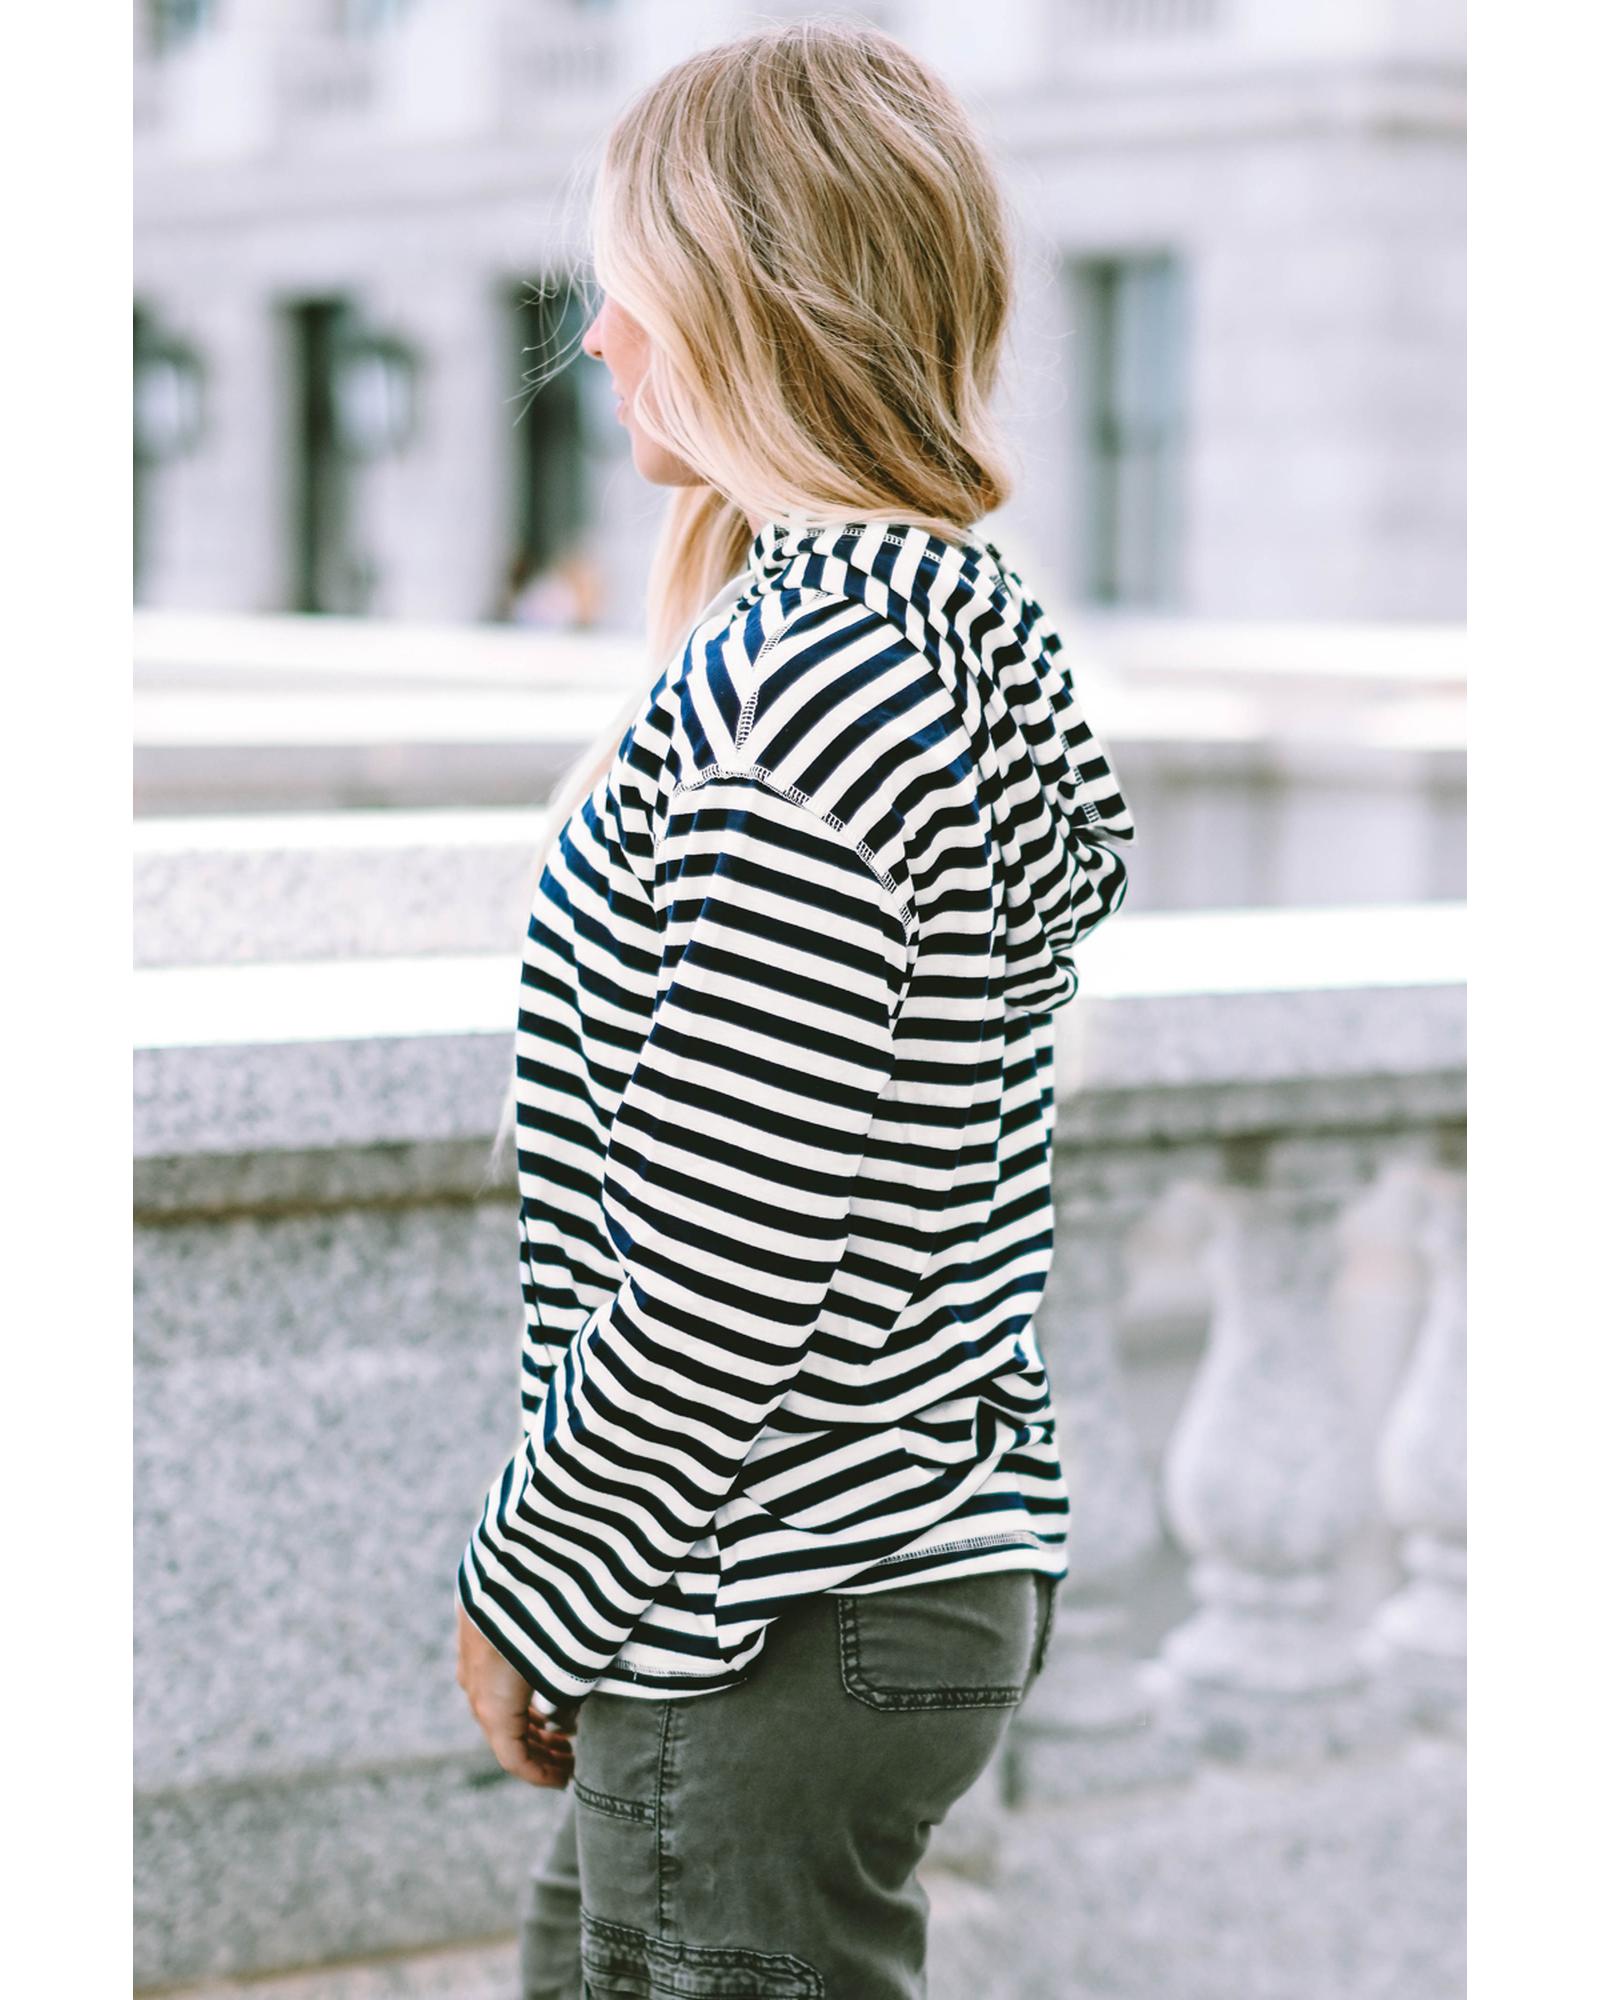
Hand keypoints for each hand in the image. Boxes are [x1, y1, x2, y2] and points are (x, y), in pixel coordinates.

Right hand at [456, 1600, 577, 1786]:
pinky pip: (494, 1678)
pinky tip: (548, 1685)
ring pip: (498, 1706)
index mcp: (494, 1706)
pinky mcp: (477, 1631)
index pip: (514, 1760)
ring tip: (566, 1724)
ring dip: (531, 1721)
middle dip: (540, 1750)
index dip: (542, 1775)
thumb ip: (569, 1697)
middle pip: (506, 1735)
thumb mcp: (567, 1665)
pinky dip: (520, 1694)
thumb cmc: (544, 1616)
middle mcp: (475, 1686)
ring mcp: (471, 1659)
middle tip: (573, 1754)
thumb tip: (573, 1718)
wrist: (513, 1556)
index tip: (569, 1779)